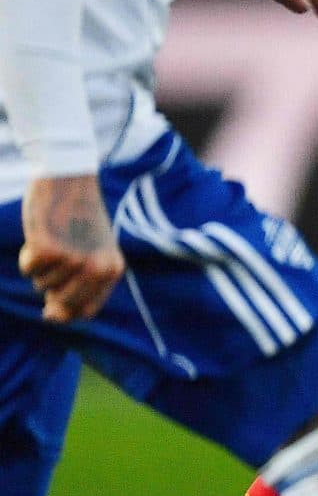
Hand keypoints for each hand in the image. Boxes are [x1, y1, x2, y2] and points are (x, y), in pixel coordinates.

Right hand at [20, 175, 122, 323]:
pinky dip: (28, 255)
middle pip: (60, 303)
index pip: (85, 311)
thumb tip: (51, 318)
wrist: (70, 177)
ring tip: (55, 237)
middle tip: (60, 256)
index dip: (67, 307)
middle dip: (52, 285)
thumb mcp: (87, 254)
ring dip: (42, 266)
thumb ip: (75, 288)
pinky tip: (41, 233)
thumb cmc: (79, 218)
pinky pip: (28, 268)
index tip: (59, 292)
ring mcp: (72, 260)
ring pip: (41, 284)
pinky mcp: (46, 249)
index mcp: (112, 270)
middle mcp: (96, 268)